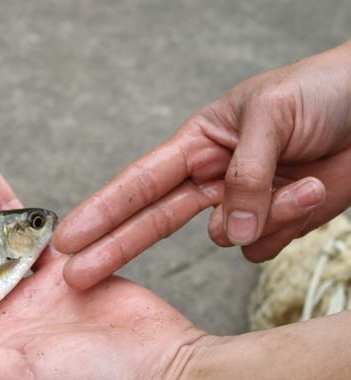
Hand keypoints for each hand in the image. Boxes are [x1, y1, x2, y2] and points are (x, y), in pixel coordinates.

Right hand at [55, 41, 350, 289]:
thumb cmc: (323, 91)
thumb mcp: (271, 116)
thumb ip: (243, 178)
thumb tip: (226, 233)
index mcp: (199, 143)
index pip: (139, 182)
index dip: (101, 211)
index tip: (68, 238)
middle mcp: (212, 178)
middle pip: (151, 222)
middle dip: (114, 248)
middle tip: (78, 277)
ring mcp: (242, 205)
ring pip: (224, 239)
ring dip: (264, 216)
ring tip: (304, 180)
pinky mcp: (274, 226)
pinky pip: (263, 248)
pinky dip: (289, 226)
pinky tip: (312, 191)